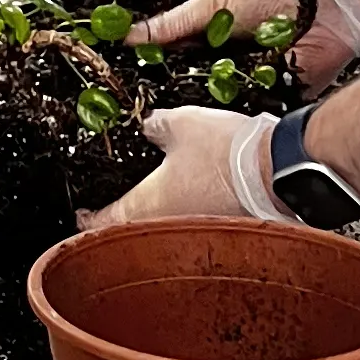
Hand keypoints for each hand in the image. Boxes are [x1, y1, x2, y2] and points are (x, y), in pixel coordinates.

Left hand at [87, 104, 279, 229]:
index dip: (88, 219)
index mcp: (146, 206)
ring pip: (164, 232)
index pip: (105, 222)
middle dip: (121, 223)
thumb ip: (155, 126)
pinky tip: (191, 200)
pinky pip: (193, 228)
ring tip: (151, 203)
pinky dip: (185, 217)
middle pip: (133, 233)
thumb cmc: (225, 151)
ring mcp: (196, 235)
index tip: (81, 216)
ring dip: (154, 221)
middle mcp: (167, 229)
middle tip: (113, 210)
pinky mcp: (222, 233)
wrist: (277, 171)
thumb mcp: (180, 124)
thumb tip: (146, 125)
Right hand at [133, 0, 350, 96]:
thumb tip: (128, 35)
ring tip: (183, 112)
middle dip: (175, 95)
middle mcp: (226, 67)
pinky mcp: (270, 101)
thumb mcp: (210, 5)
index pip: (173, 64)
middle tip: (149, 105)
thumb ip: (171, 25)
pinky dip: (235, 114)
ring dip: (204, 106)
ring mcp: (247, 86)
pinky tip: (220, 116)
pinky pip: (245, 113)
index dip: (152, 72)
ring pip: (216, 106)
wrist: (325, 8)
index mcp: (209, 43)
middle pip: (191, 90)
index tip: (127, 81)